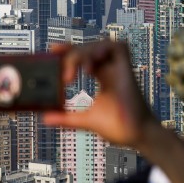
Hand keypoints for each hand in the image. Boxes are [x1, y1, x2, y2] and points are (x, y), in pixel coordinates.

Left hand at [42, 41, 162, 149]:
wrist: (138, 137)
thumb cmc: (120, 127)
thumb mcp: (86, 120)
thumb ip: (66, 118)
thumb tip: (45, 118)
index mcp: (103, 77)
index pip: (84, 55)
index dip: (69, 49)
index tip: (52, 50)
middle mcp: (110, 70)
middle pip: (88, 48)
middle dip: (72, 53)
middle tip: (65, 75)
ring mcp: (119, 69)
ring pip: (100, 44)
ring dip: (85, 52)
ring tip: (78, 72)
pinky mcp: (127, 70)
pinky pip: (118, 47)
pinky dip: (103, 48)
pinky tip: (92, 64)